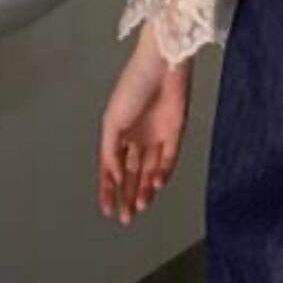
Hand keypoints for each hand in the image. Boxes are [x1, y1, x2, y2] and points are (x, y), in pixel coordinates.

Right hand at [98, 20, 193, 224]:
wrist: (161, 65)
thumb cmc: (133, 85)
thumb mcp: (111, 122)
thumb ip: (111, 152)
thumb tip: (117, 177)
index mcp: (119, 132)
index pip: (112, 167)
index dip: (108, 189)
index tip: (106, 209)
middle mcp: (138, 136)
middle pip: (133, 173)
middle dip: (128, 196)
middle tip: (126, 218)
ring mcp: (157, 134)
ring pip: (151, 169)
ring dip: (145, 189)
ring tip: (140, 206)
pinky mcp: (176, 131)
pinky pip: (169, 158)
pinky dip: (162, 173)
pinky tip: (155, 186)